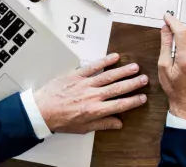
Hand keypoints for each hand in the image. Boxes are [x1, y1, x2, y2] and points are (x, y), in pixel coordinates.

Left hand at [34, 53, 148, 133]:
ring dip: (123, 71)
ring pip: (109, 76)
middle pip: (118, 88)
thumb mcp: (82, 128)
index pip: (119, 105)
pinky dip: (105, 61)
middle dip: (133, 83)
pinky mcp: (77, 75)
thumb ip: (102, 124)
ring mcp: (85, 84)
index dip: (133, 101)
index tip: (143, 97)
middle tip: (144, 79)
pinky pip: (93, 66)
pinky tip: (115, 57)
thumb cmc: (60, 120)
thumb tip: (118, 123)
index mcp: (95, 110)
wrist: (41, 111)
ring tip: (135, 67)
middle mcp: (93, 96)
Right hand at [158, 14, 185, 120]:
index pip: (182, 31)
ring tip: (173, 41)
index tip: (166, 16)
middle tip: (167, 30)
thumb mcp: (164, 66)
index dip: (173, 21)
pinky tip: (181, 46)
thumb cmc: (174, 88)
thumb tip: (165, 29)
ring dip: (184, 32)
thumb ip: (165, 45)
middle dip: (178, 27)